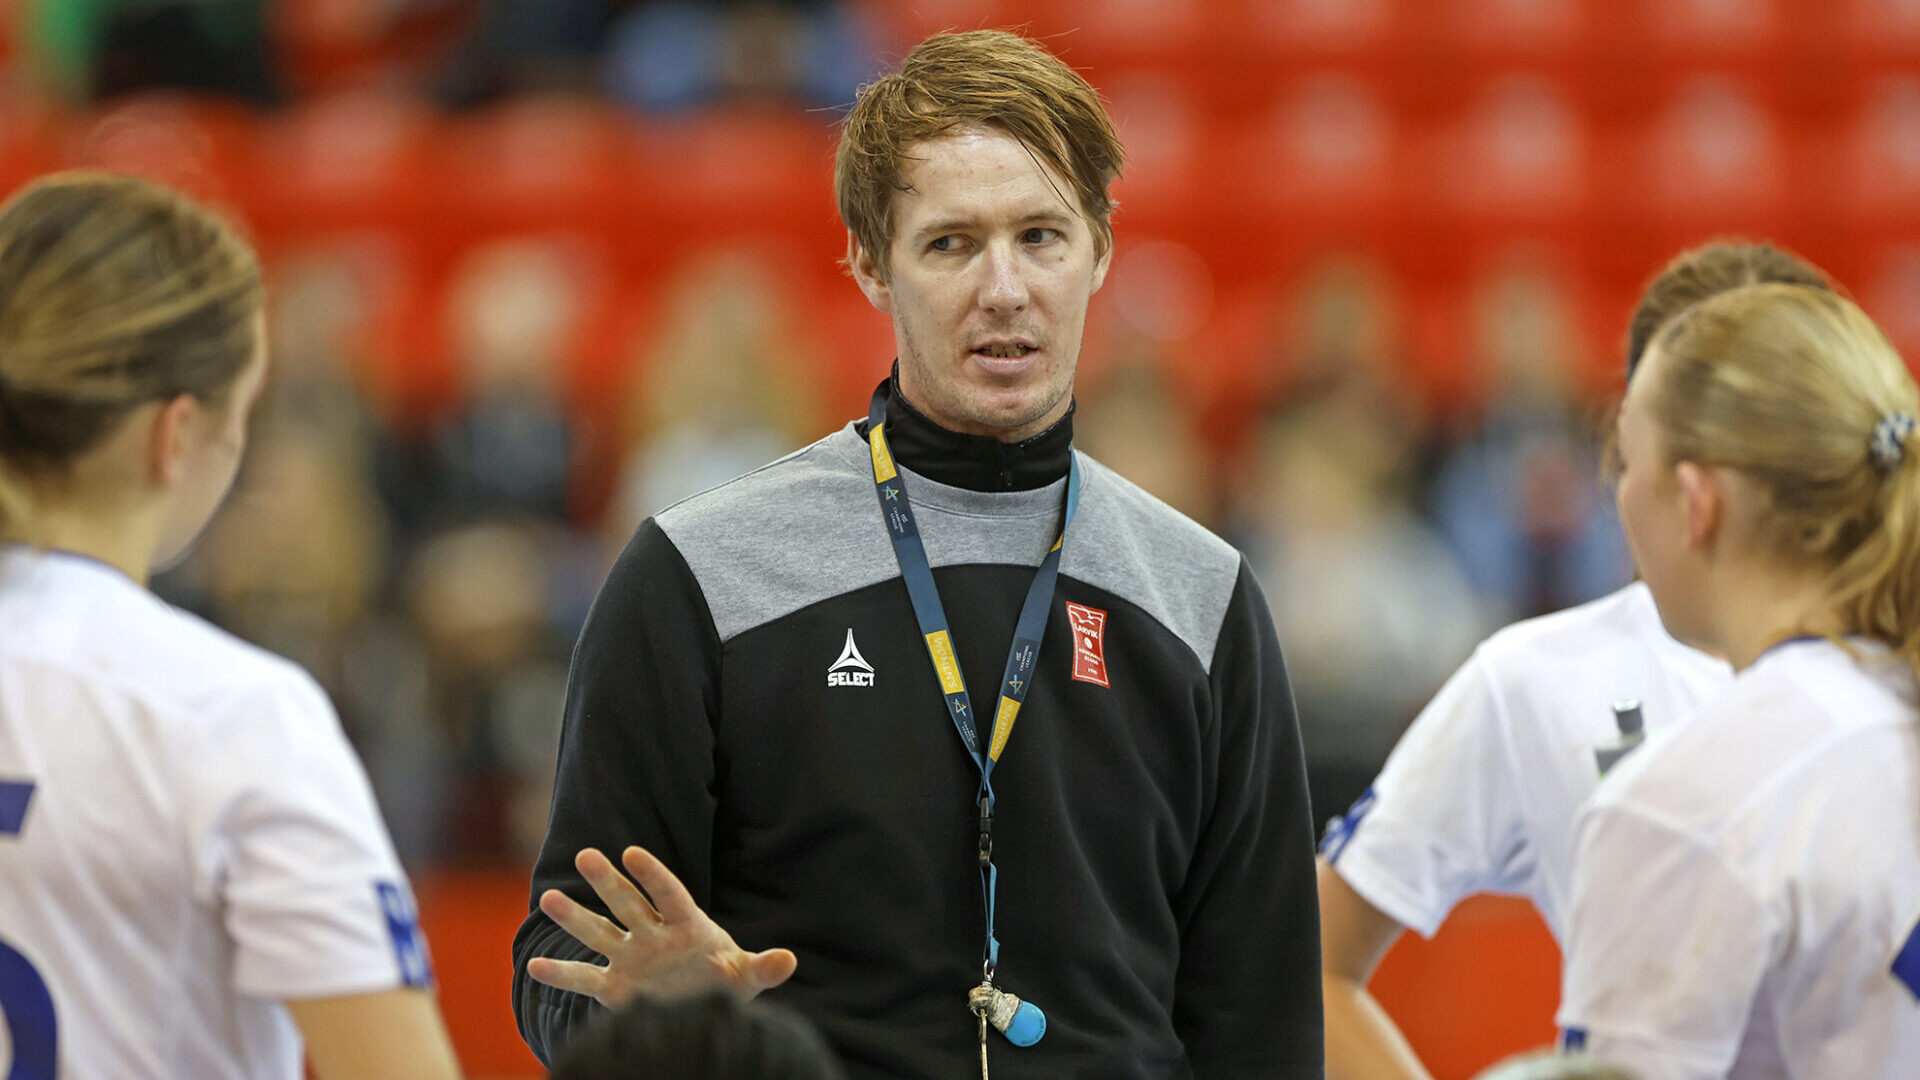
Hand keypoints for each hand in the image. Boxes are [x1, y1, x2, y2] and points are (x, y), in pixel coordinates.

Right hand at [525, 846, 796, 1009]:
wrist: (703, 1009)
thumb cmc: (725, 983)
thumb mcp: (746, 978)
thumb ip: (763, 968)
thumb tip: (789, 960)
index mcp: (687, 926)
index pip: (669, 894)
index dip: (652, 875)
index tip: (630, 853)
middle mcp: (654, 936)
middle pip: (629, 904)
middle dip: (608, 883)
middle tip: (586, 855)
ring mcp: (632, 958)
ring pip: (600, 933)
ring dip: (576, 917)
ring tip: (549, 897)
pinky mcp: (617, 988)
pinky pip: (585, 978)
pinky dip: (561, 974)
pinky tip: (534, 964)